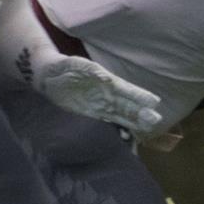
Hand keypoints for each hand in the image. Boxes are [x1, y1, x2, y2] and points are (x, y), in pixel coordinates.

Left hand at [33, 55, 161, 133]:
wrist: (48, 78)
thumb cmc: (65, 67)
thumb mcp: (76, 65)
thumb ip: (92, 71)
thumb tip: (107, 78)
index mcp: (109, 82)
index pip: (128, 90)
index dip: (140, 96)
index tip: (154, 102)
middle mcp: (110, 96)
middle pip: (130, 106)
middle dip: (143, 113)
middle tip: (155, 120)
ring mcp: (103, 108)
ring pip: (124, 117)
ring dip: (135, 124)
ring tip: (147, 130)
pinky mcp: (94, 117)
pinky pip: (110, 125)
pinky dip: (118, 131)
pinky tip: (125, 138)